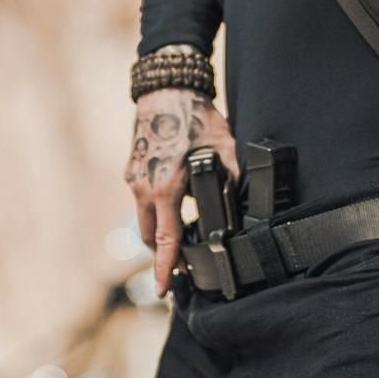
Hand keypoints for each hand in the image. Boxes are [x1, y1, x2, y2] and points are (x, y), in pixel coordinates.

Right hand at [124, 87, 238, 297]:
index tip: (163, 290)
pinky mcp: (132, 170)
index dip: (164, 268)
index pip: (165, 240)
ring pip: (145, 220)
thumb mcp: (225, 150)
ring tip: (182, 237)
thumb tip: (246, 205)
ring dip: (160, 233)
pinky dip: (157, 212)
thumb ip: (234, 180)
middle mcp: (144, 187)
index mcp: (165, 188)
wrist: (166, 87)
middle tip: (183, 265)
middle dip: (164, 254)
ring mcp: (134, 179)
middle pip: (151, 237)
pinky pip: (143, 202)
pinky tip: (176, 206)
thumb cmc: (195, 116)